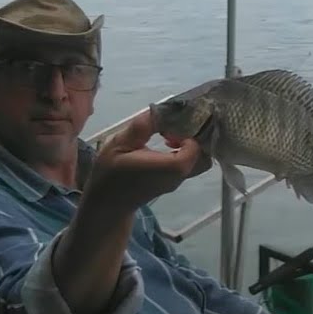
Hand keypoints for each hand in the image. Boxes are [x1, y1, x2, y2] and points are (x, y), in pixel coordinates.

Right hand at [83, 110, 210, 213]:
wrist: (108, 203)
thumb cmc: (111, 173)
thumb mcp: (120, 143)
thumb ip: (142, 126)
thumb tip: (160, 111)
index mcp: (169, 167)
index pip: (195, 147)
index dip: (188, 132)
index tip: (171, 125)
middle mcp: (179, 176)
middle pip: (204, 155)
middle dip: (195, 137)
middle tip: (175, 127)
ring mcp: (178, 181)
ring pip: (199, 161)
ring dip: (190, 144)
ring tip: (169, 135)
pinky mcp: (174, 182)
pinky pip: (190, 164)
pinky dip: (185, 151)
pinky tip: (167, 143)